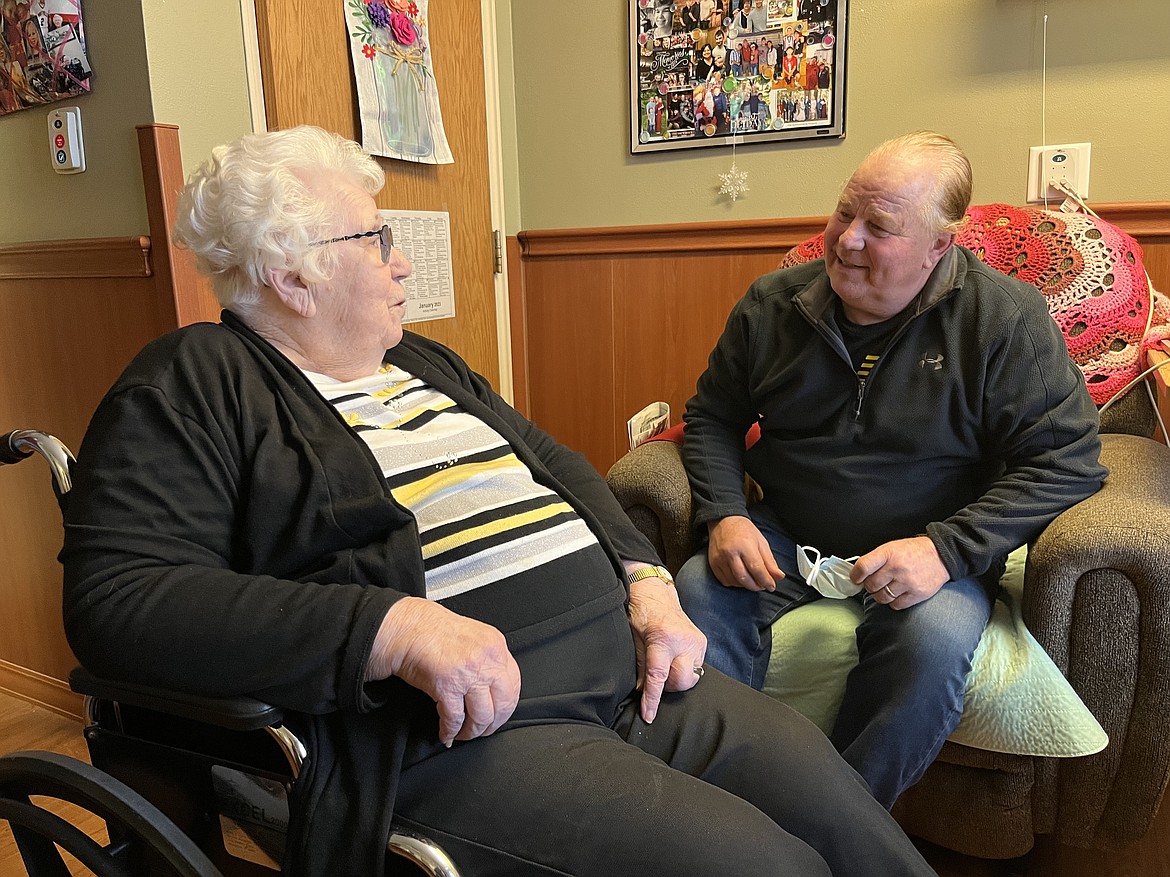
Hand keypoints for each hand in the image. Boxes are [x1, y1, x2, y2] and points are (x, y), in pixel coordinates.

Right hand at [368, 597, 520, 746]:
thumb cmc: (431, 630)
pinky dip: (449, 732)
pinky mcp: (447, 686)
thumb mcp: (472, 637)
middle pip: (503, 704)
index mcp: (495, 645)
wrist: (405, 628)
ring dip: (471, 732)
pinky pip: (454, 719)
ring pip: (482, 716)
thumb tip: (492, 686)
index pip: (514, 683)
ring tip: (462, 734)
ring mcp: (468, 673)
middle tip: (482, 730)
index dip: (506, 706)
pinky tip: (446, 734)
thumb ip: (486, 658)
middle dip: (492, 724)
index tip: (498, 714)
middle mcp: (486, 659)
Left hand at [626, 576, 706, 723]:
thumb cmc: (642, 613)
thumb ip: (640, 666)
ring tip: (666, 666)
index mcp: (663, 638)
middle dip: (669, 687)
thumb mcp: (634, 639)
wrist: (657, 593)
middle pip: (682, 681)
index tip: (648, 715)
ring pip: (691, 677)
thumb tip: (642, 691)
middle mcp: (684, 641)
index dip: (652, 699)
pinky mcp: (702, 642)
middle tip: (657, 679)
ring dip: (677, 678)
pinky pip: (696, 668)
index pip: (658, 676)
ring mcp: (696, 641)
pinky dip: (684, 669)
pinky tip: (675, 660)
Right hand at [706, 516, 784, 591]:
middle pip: (744, 578)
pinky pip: (725, 581)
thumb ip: (770, 561)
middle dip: (756, 586)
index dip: (766, 580)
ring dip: (746, 585)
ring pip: (734, 581)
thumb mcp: (761, 542)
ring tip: (753, 580)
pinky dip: (735, 583)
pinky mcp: (713, 563)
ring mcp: (719, 559)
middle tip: (762, 585)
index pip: (756, 568)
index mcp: (744, 545)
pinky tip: (741, 578)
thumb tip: (779, 576)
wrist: (723, 521)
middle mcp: (730, 552)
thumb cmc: (744, 530)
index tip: (771, 586)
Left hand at [851, 536, 948, 609]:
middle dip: (870, 586)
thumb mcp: (892, 547)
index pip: (863, 567)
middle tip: (875, 582)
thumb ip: (875, 559)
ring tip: (886, 588)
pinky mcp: (917, 594)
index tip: (855, 578)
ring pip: (882, 597)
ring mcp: (907, 582)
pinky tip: (897, 594)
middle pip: (871, 585)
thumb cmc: (914, 551)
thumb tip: (858, 573)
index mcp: (888, 553)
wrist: (941, 555)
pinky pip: (896, 605)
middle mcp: (897, 568)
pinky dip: (894, 602)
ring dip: (880, 595)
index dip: (855, 575)